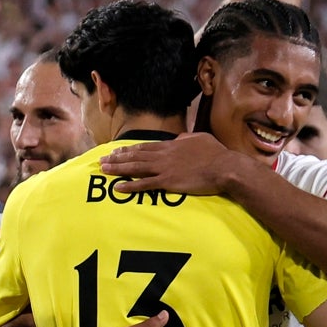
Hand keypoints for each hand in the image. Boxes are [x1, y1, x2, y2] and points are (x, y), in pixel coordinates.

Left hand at [99, 133, 239, 195]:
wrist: (224, 167)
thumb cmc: (215, 154)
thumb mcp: (200, 139)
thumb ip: (186, 138)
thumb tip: (178, 139)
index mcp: (171, 145)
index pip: (144, 147)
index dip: (128, 150)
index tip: (116, 151)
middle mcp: (163, 156)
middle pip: (135, 156)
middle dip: (117, 159)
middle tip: (102, 160)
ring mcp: (164, 169)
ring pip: (136, 168)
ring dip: (118, 170)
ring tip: (104, 170)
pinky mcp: (167, 182)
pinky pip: (144, 185)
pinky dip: (130, 186)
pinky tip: (117, 188)